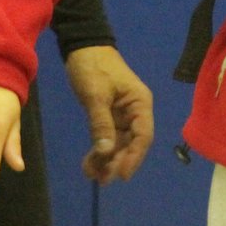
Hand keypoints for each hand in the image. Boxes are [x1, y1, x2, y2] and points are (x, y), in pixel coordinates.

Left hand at [64, 46, 154, 182]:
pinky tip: (89, 163)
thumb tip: (106, 151)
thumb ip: (101, 124)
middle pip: (131, 143)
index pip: (143, 136)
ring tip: (92, 175)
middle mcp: (135, 111)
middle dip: (117, 161)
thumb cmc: (93, 67)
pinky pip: (108, 137)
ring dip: (107, 159)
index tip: (121, 175)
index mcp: (140, 103)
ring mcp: (122, 114)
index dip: (134, 157)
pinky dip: (99, 150)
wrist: (82, 46)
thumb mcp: (96, 95)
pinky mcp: (109, 115)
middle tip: (101, 179)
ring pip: (119, 143)